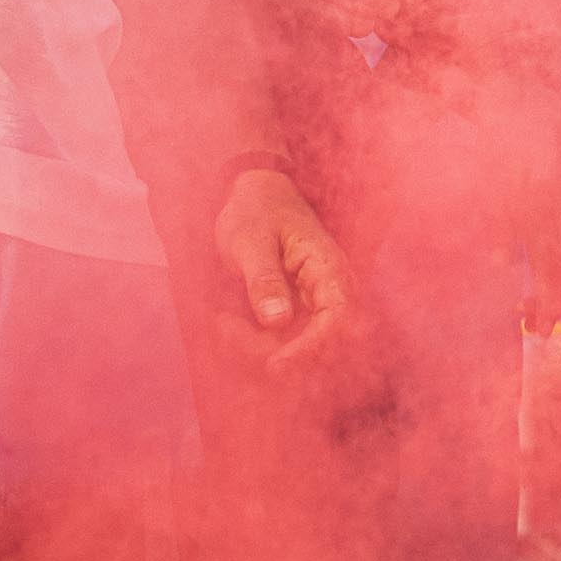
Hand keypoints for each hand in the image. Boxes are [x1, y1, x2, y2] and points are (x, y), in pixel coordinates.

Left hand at [212, 165, 349, 365]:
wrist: (254, 195)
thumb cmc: (257, 210)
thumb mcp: (251, 240)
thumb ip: (264, 279)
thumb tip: (277, 321)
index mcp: (329, 268)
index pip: (338, 318)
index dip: (312, 348)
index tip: (276, 364)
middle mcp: (328, 290)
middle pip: (317, 341)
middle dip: (272, 349)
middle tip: (227, 330)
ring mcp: (311, 303)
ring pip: (295, 346)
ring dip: (256, 346)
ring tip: (221, 323)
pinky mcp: (294, 312)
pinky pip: (280, 339)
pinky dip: (252, 340)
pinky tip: (226, 324)